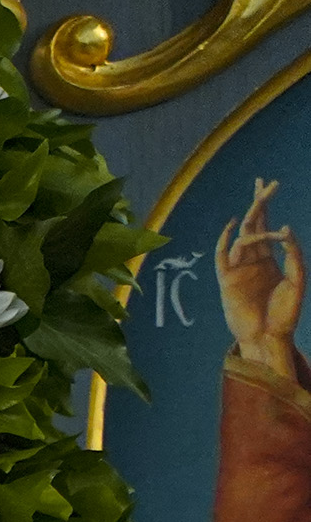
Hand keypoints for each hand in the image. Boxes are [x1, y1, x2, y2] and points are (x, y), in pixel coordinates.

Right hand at [218, 178, 303, 377]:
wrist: (269, 337)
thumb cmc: (286, 313)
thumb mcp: (298, 279)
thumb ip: (293, 253)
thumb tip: (283, 229)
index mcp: (269, 259)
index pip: (266, 225)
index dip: (266, 205)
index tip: (269, 184)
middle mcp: (253, 260)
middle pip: (254, 224)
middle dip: (260, 203)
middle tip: (268, 183)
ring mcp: (239, 269)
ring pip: (243, 236)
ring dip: (255, 222)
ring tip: (268, 211)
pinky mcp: (228, 281)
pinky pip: (223, 256)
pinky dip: (226, 240)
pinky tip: (235, 226)